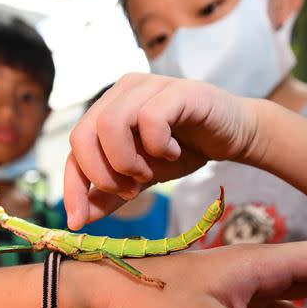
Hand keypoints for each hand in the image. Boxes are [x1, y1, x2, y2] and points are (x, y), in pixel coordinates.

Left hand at [64, 73, 259, 228]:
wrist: (233, 135)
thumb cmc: (183, 149)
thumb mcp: (141, 178)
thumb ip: (111, 195)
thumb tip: (78, 219)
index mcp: (107, 109)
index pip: (75, 147)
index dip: (74, 186)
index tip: (78, 221)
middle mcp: (121, 92)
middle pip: (82, 135)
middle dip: (102, 175)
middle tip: (131, 189)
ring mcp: (148, 86)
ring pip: (110, 124)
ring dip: (127, 161)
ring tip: (150, 171)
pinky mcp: (177, 91)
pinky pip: (150, 119)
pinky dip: (158, 146)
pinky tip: (172, 152)